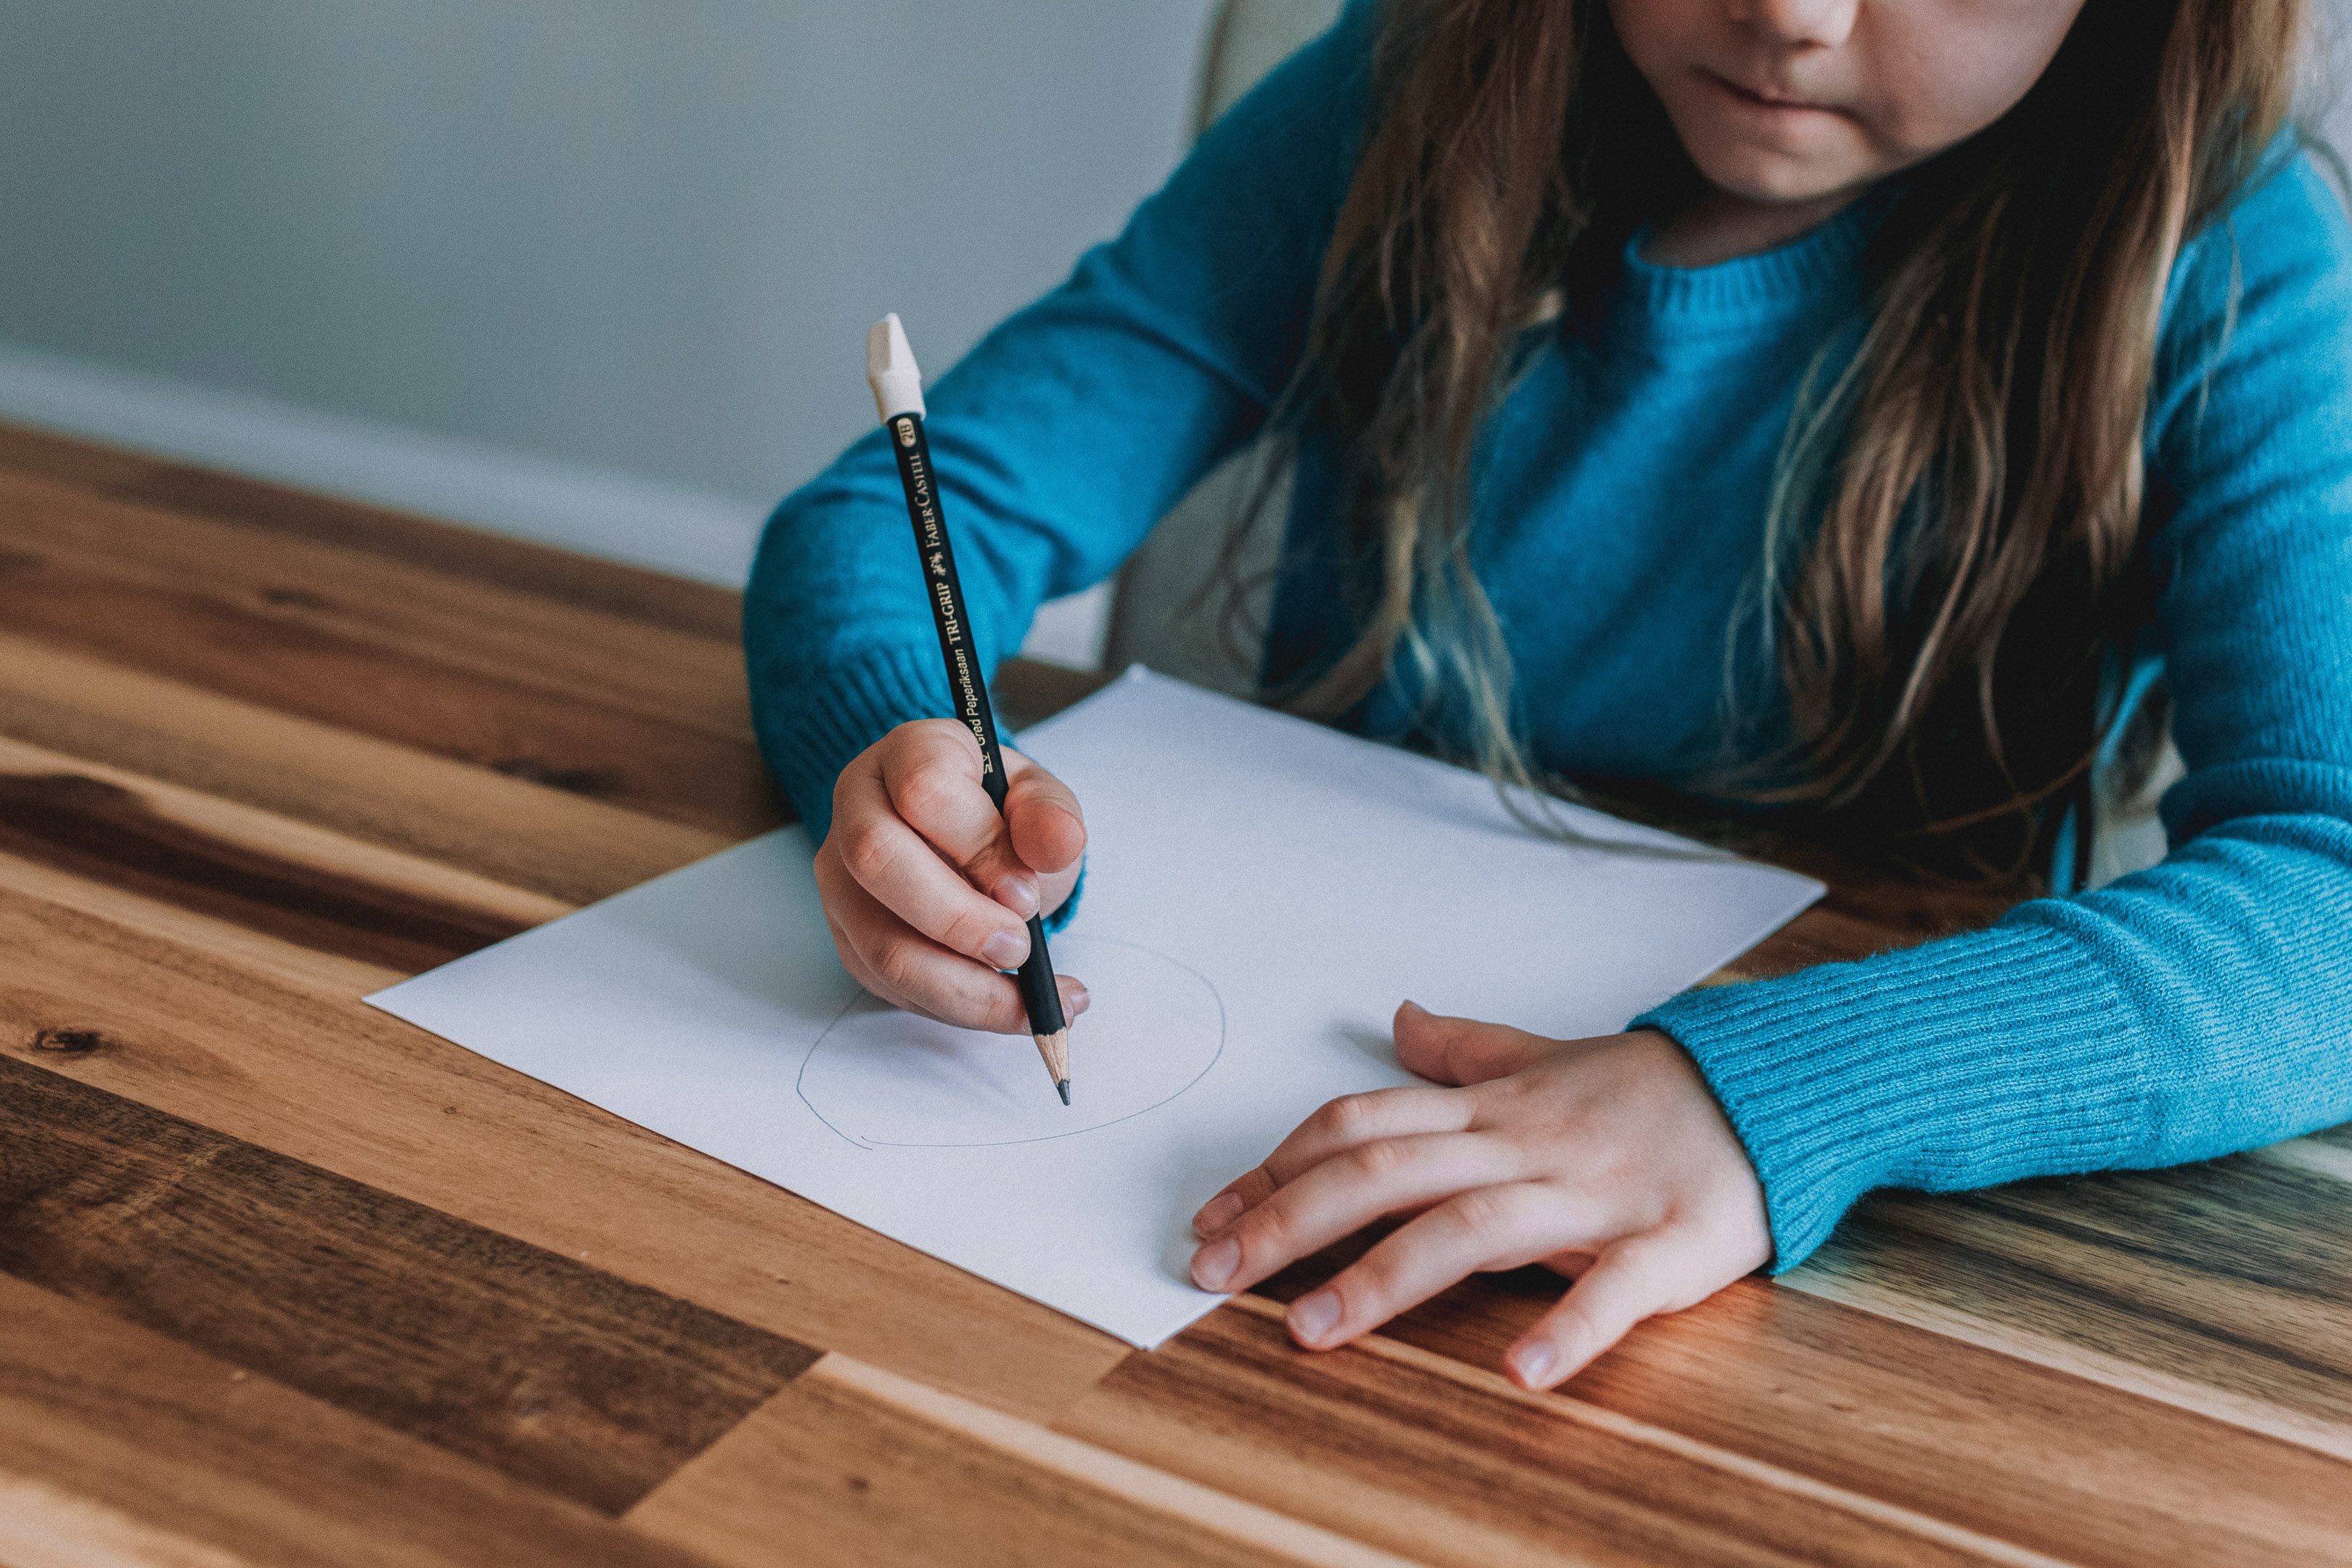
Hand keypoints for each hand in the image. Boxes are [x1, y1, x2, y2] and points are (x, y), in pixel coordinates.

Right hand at [815, 719, 1088, 1031]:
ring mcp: (842, 878)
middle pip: (880, 863)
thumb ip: (1050, 817)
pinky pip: (892, 987)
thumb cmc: (1003, 816)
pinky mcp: (847, 937)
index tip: (1026, 890)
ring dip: (966, 987)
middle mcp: (858, 808)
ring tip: (1032, 1000)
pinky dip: (959, 1008)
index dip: (979, 847)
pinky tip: (1011, 1008)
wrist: (970, 844)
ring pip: (882, 945)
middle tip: (1021, 948)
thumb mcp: (1040, 802)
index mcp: (909, 754)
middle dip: (961, 922)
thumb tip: (1057, 844)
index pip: (925, 790)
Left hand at [1188, 1004, 1769, 1389]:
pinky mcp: (1672, 1244)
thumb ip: (1467, 1049)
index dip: (1279, 1169)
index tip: (1211, 1216)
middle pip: (1389, 1172)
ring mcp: (1596, 1194)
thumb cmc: (1650, 1087)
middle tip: (1212, 1272)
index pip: (1361, 1127)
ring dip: (1384, 1279)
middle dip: (1291, 1222)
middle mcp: (1527, 1144)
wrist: (1777, 1089)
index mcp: (1493, 1108)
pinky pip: (1617, 1287)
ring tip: (1311, 1331)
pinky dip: (1568, 1326)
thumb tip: (1397, 1018)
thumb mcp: (1549, 1056)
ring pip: (1474, 1226)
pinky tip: (1521, 1370)